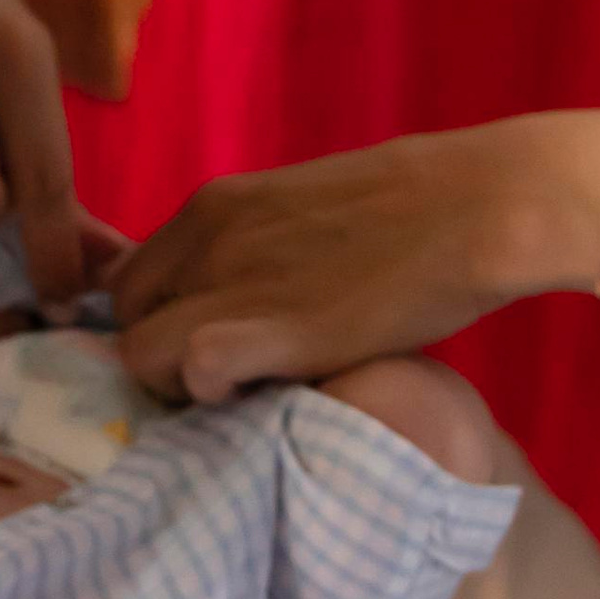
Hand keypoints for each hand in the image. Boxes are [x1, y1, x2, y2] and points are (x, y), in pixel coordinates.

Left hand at [107, 113, 599, 402]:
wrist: (474, 206)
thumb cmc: (408, 210)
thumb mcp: (301, 212)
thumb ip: (252, 246)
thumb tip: (234, 292)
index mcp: (212, 207)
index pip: (132, 277)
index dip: (158, 319)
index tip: (198, 344)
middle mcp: (207, 238)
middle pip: (125, 315)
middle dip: (157, 354)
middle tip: (220, 378)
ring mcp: (236, 279)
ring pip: (139, 350)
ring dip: (175, 383)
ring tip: (238, 392)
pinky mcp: (277, 327)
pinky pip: (193, 364)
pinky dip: (208, 389)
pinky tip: (253, 392)